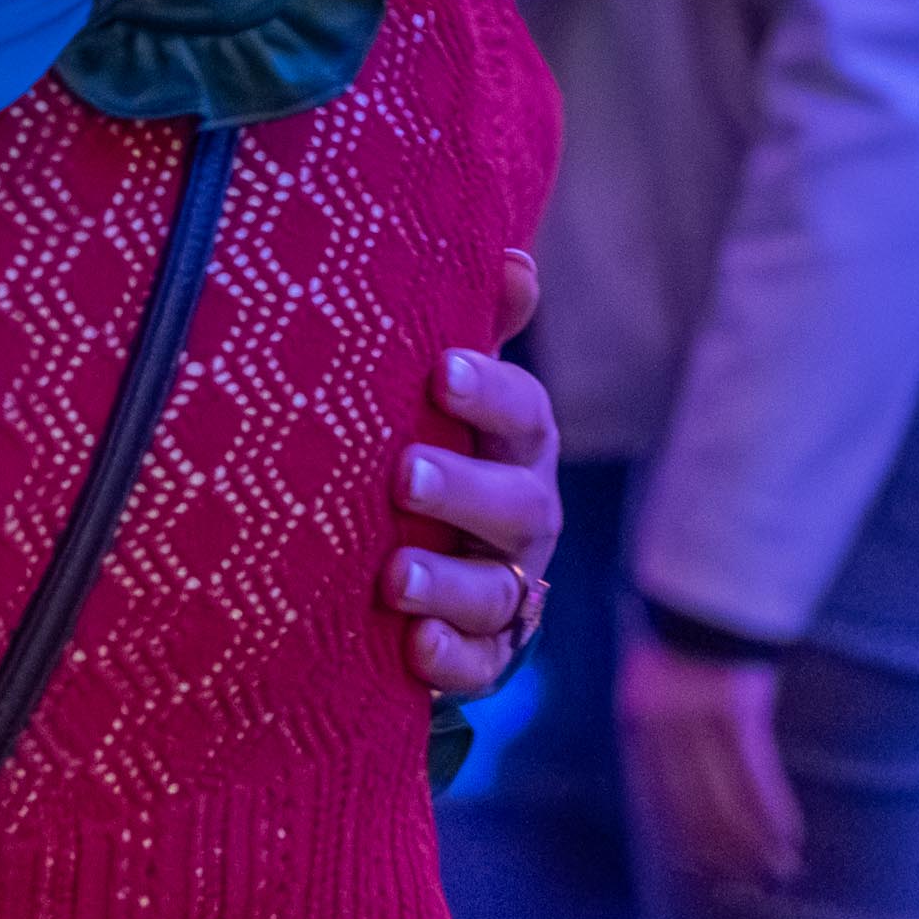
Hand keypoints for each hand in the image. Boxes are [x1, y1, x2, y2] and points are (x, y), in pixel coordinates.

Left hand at [386, 250, 563, 696]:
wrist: (418, 556)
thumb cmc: (432, 444)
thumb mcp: (447, 392)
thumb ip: (477, 328)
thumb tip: (513, 255)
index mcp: (517, 444)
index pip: (524, 414)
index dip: (492, 392)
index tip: (441, 372)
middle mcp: (525, 514)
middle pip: (517, 504)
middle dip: (464, 490)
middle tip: (403, 475)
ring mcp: (510, 587)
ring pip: (498, 591)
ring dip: (449, 583)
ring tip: (393, 577)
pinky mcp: (485, 652)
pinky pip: (482, 663)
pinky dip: (452, 658)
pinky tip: (414, 646)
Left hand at [621, 634, 802, 892]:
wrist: (704, 586)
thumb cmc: (681, 634)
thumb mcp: (653, 680)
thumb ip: (659, 727)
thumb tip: (676, 776)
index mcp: (637, 721)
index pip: (656, 796)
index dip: (678, 837)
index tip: (694, 869)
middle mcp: (663, 728)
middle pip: (693, 808)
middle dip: (720, 852)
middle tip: (742, 885)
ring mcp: (699, 721)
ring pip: (728, 801)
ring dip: (754, 843)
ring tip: (777, 874)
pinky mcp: (738, 712)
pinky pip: (758, 776)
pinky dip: (774, 811)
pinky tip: (790, 837)